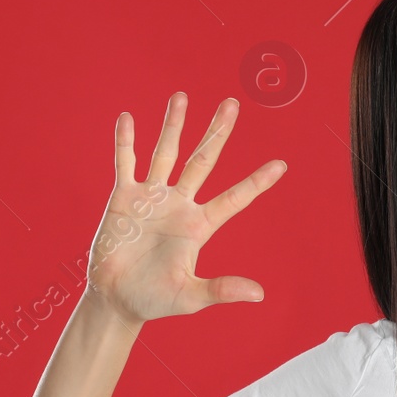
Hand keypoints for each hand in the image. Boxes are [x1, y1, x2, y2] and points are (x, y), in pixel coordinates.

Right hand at [84, 92, 285, 323]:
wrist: (116, 300)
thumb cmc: (154, 300)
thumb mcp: (190, 296)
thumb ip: (221, 289)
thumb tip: (259, 295)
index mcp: (199, 226)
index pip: (234, 199)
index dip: (256, 183)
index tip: (280, 165)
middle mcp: (179, 205)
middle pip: (203, 161)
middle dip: (217, 133)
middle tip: (232, 104)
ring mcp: (151, 198)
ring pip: (166, 153)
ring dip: (174, 125)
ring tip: (182, 96)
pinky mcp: (123, 199)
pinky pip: (125, 164)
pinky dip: (125, 142)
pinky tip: (128, 118)